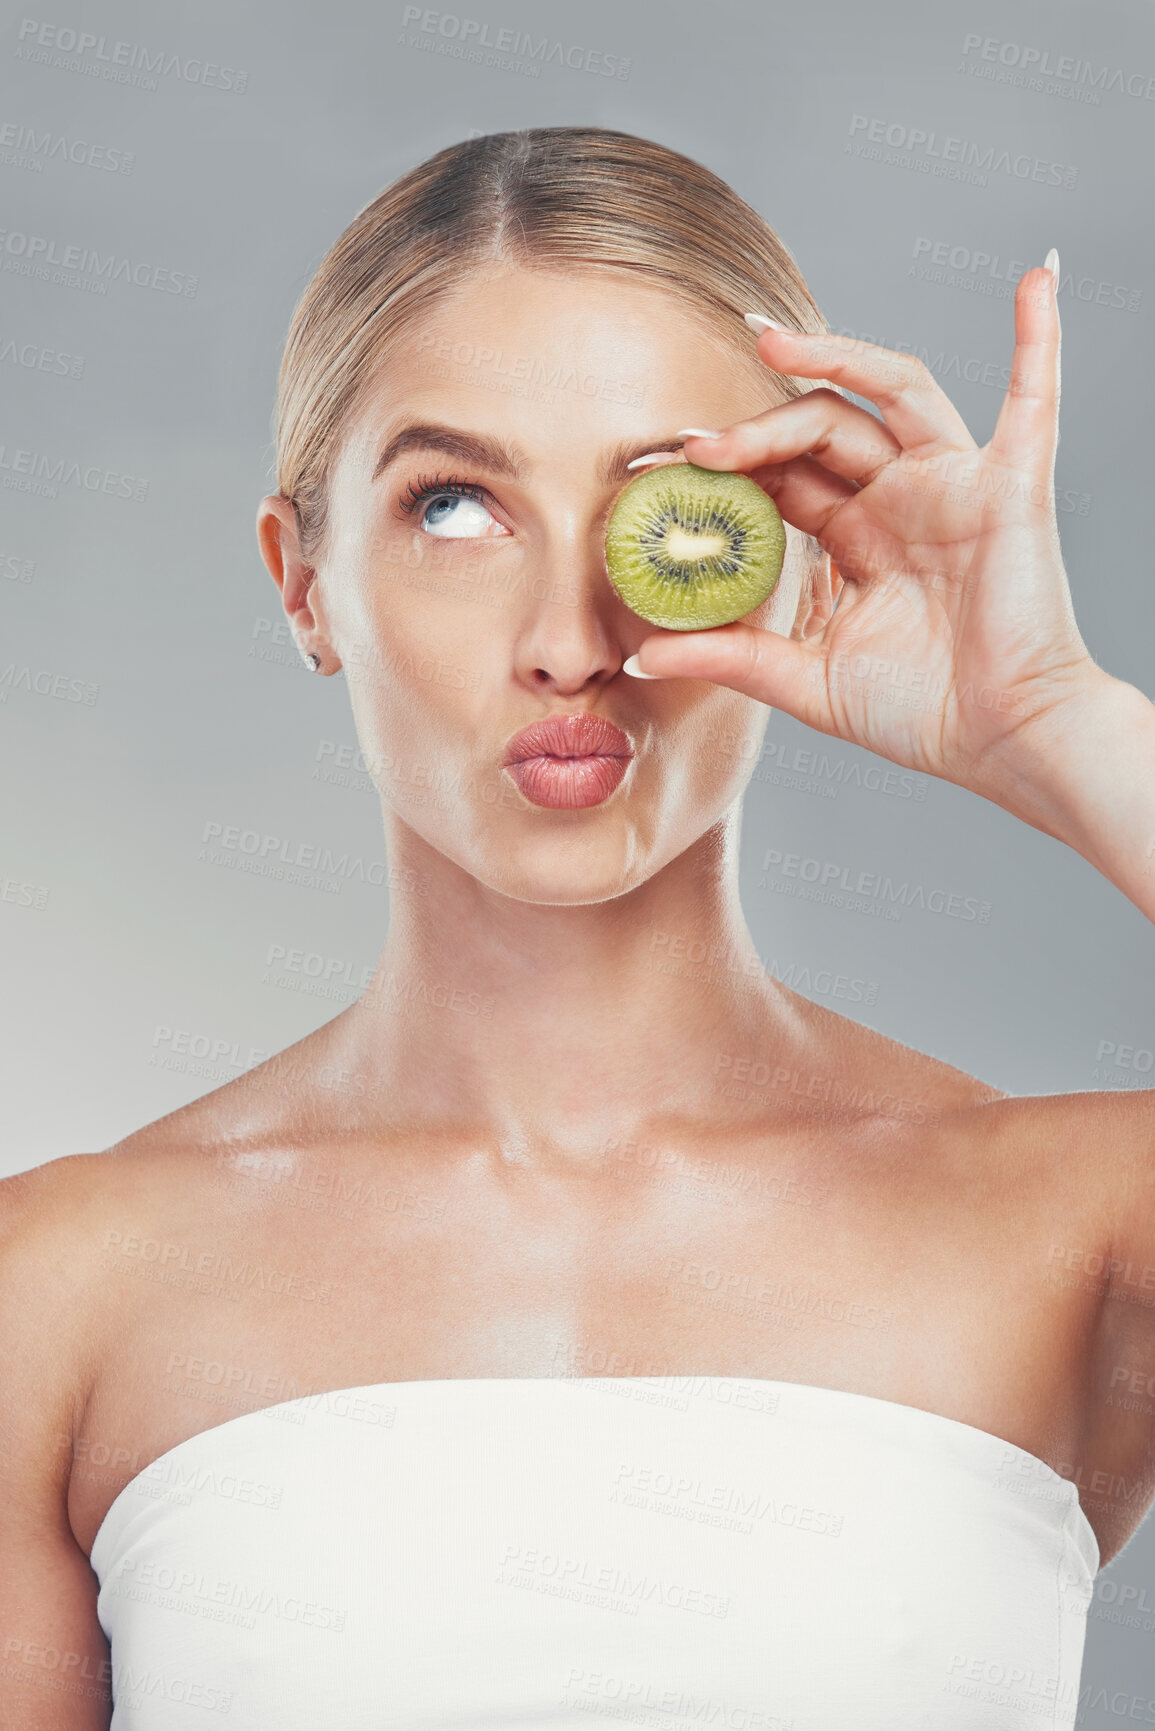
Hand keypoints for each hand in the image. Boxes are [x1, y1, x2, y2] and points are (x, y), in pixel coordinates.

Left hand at [629, 259, 1109, 804]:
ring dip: (837, 355)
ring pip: (892, 393)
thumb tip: (639, 656)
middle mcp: (901, 500)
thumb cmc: (921, 714)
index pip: (783, 478)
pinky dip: (1040, 339)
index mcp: (857, 539)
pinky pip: (1034, 400)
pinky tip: (1038, 281)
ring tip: (770, 339)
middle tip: (694, 442)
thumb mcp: (806, 682)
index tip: (661, 464)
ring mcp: (955, 487)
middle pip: (821, 430)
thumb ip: (729, 658)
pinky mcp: (1010, 489)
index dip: (728, 465)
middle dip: (756, 428)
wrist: (1002, 743)